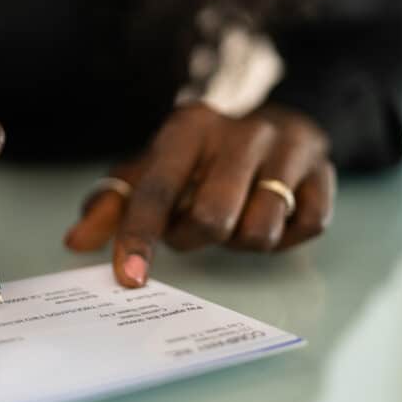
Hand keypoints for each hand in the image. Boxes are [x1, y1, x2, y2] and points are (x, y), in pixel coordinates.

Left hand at [65, 102, 335, 287]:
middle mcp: (240, 131)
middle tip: (195, 227)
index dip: (139, 236)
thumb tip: (75, 242)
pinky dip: (286, 237)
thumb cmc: (201, 159)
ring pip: (261, 230)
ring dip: (242, 240)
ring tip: (237, 215)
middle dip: (196, 238)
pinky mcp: (325, 171)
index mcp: (187, 127)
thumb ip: (111, 207)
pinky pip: (306, 228)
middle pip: (211, 217)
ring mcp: (288, 149)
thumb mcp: (151, 171)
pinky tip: (273, 213)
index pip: (156, 189)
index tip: (130, 278)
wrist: (274, 123)